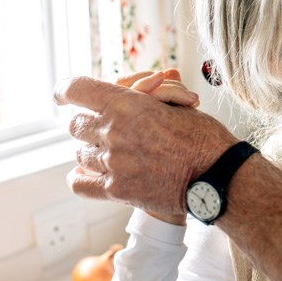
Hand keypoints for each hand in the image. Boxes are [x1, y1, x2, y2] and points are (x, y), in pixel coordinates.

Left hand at [54, 75, 237, 216]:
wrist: (219, 175)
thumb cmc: (204, 137)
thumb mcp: (178, 105)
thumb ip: (147, 99)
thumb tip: (132, 92)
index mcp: (127, 104)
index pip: (77, 89)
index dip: (67, 90)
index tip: (63, 95)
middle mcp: (113, 132)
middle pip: (77, 125)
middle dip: (90, 123)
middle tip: (108, 127)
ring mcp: (113, 163)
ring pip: (81, 153)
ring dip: (93, 150)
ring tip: (115, 153)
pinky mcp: (117, 191)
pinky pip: (80, 183)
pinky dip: (82, 177)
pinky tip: (90, 173)